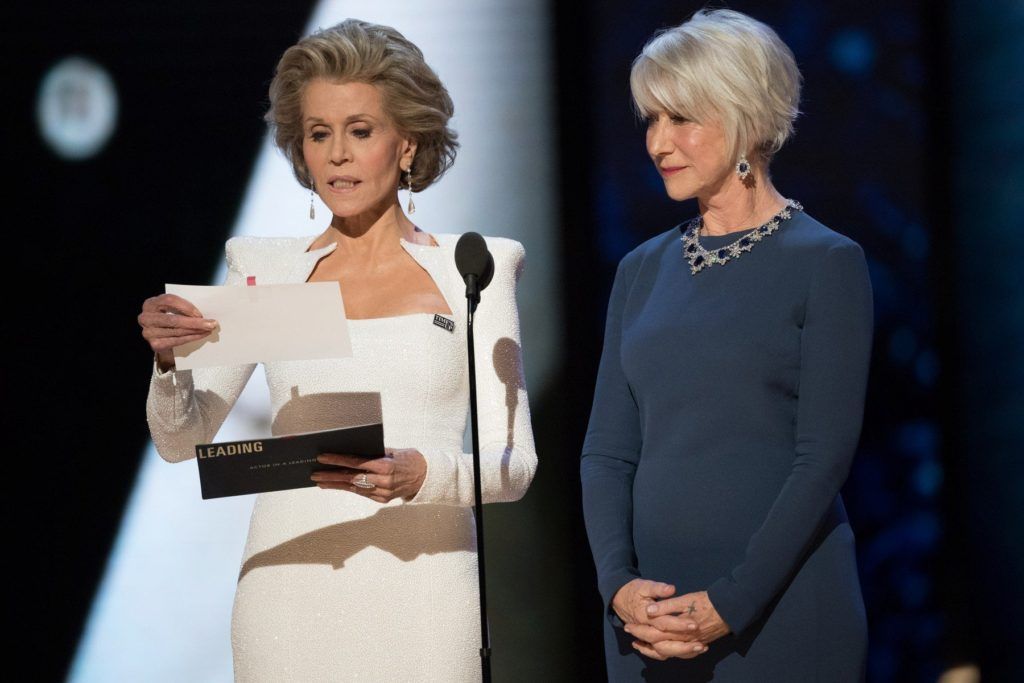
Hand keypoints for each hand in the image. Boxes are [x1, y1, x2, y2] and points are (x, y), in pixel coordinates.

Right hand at [138, 294, 216, 369]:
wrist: (161, 338)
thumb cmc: (170, 319)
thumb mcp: (173, 309)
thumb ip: (183, 307)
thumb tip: (205, 312)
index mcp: (150, 304)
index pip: (168, 300)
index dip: (186, 306)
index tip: (200, 313)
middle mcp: (146, 318)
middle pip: (173, 319)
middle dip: (195, 322)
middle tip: (211, 323)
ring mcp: (149, 332)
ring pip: (177, 331)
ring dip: (196, 331)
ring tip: (209, 329)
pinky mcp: (155, 345)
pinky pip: (177, 341)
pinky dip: (191, 338)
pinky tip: (201, 335)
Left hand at [312, 448, 426, 502]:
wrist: (427, 476)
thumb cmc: (411, 459)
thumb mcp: (393, 451)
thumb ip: (374, 452)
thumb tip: (353, 450)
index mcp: (385, 466)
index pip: (356, 463)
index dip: (338, 460)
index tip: (323, 458)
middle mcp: (383, 481)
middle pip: (351, 478)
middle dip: (331, 476)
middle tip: (315, 474)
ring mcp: (383, 492)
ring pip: (354, 488)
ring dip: (336, 485)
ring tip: (320, 482)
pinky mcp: (383, 499)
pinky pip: (363, 493)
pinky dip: (350, 488)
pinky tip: (338, 485)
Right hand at [613, 579, 705, 660]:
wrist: (621, 598)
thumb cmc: (635, 591)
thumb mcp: (645, 586)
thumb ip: (658, 588)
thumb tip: (671, 589)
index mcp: (644, 617)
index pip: (663, 623)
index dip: (679, 624)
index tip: (694, 624)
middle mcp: (646, 629)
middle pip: (664, 643)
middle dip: (683, 644)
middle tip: (701, 643)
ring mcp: (647, 637)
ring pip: (663, 651)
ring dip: (681, 651)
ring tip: (700, 648)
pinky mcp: (650, 639)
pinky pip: (661, 652)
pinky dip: (675, 653)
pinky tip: (690, 650)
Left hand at [640, 590, 729, 659]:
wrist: (730, 610)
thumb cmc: (707, 602)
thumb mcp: (686, 600)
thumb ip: (667, 606)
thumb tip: (649, 612)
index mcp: (679, 629)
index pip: (654, 633)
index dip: (640, 630)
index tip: (628, 626)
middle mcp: (684, 640)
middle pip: (658, 644)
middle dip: (643, 640)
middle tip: (631, 635)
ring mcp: (691, 644)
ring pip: (668, 652)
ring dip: (653, 649)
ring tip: (641, 645)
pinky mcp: (697, 645)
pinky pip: (680, 654)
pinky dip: (669, 653)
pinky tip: (662, 650)